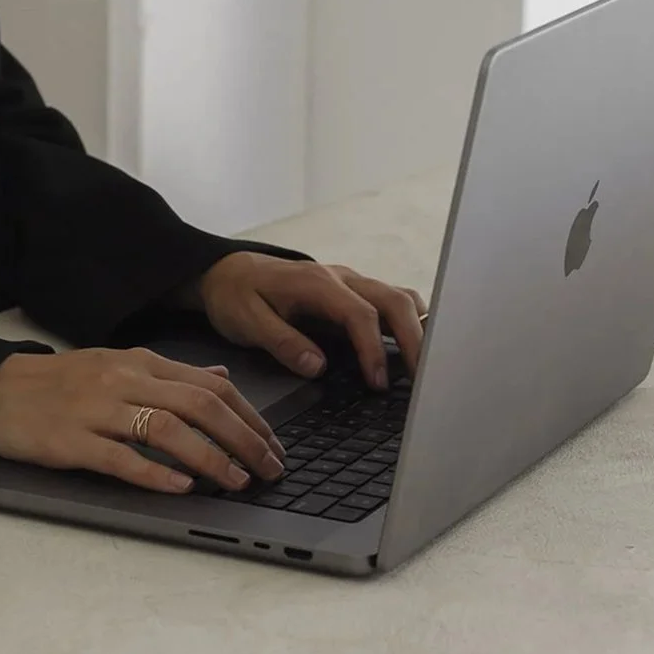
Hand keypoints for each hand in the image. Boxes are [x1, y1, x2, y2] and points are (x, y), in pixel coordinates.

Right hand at [0, 347, 285, 493]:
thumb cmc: (61, 383)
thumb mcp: (120, 365)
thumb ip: (172, 374)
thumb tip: (220, 376)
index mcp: (141, 362)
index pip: (212, 385)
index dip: (250, 416)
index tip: (273, 444)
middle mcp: (125, 380)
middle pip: (201, 406)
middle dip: (244, 440)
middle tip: (270, 469)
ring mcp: (98, 410)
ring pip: (168, 430)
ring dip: (210, 458)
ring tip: (236, 481)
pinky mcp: (71, 441)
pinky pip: (121, 458)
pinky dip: (156, 474)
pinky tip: (182, 489)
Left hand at [198, 254, 426, 388]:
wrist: (227, 271)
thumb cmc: (236, 294)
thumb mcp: (247, 321)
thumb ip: (283, 342)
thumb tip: (317, 366)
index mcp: (318, 284)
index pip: (361, 316)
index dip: (375, 351)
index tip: (378, 383)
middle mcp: (341, 278)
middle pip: (394, 301)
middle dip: (415, 340)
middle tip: (423, 379)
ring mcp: (350, 283)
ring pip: (399, 297)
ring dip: (418, 328)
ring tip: (427, 365)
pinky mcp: (352, 292)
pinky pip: (391, 301)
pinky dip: (409, 321)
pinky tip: (415, 345)